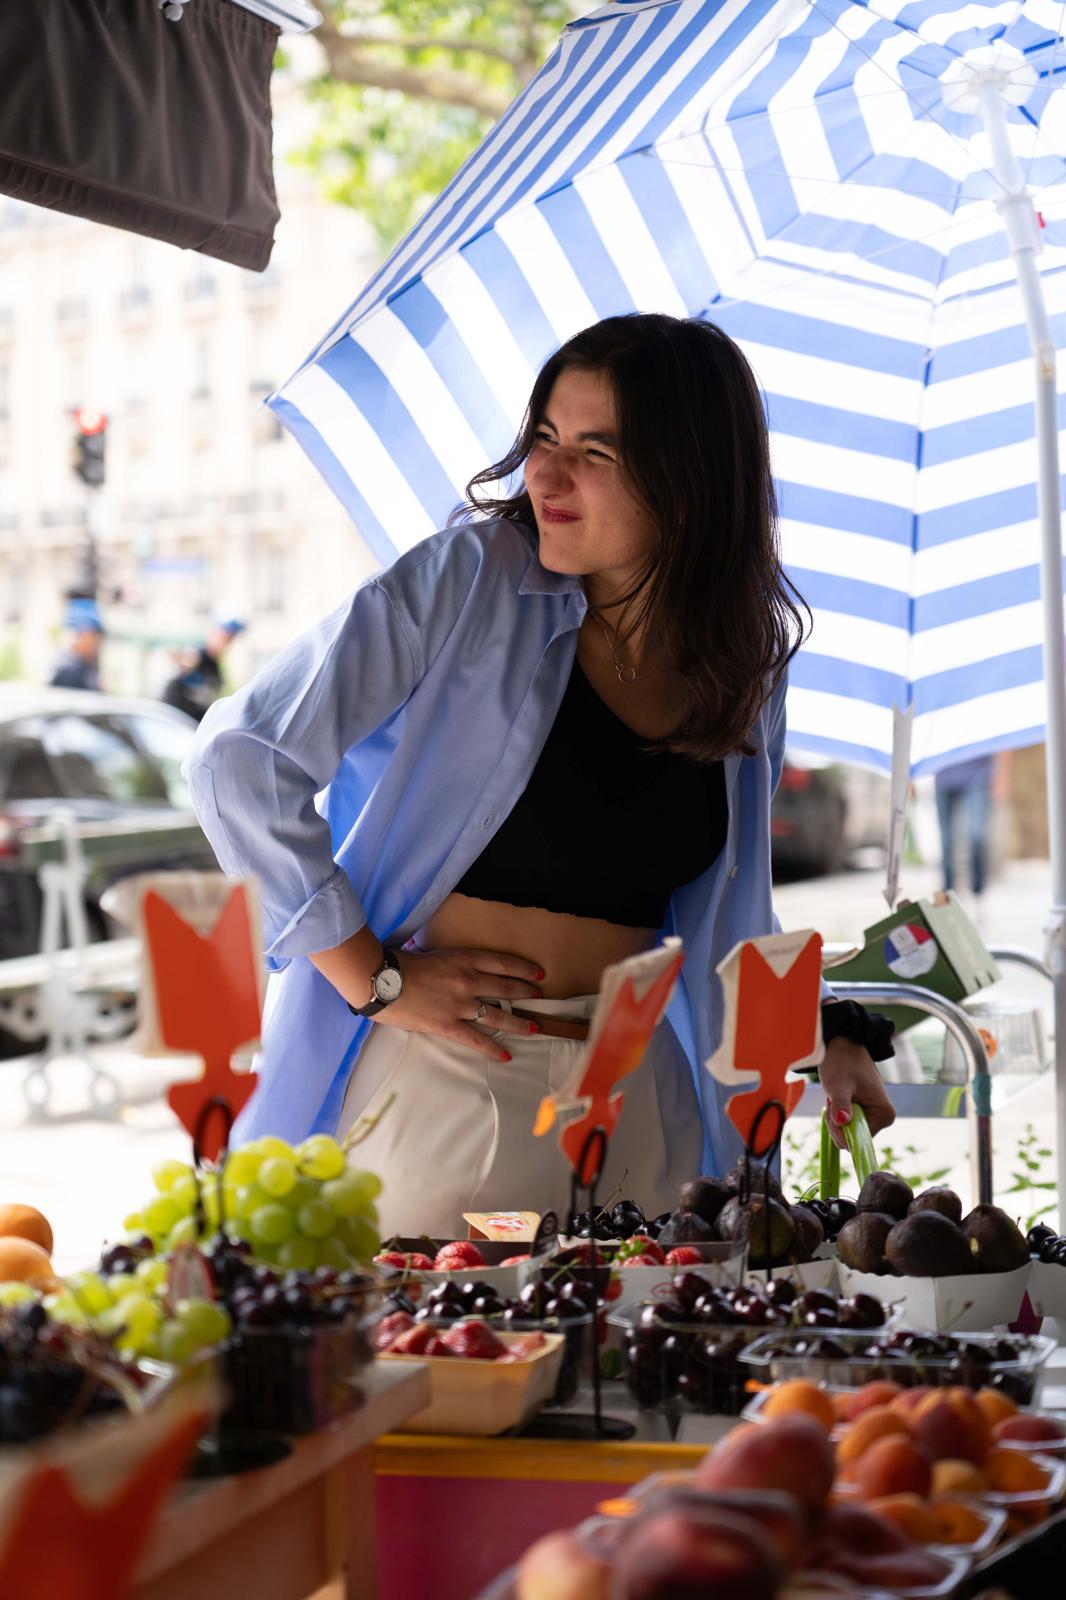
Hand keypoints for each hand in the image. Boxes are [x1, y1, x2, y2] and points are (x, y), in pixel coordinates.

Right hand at [372, 947, 545, 1061]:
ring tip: (533, 1027)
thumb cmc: (402, 964)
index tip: (537, 973)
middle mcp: (468, 980)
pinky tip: (506, 1055)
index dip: (523, 968)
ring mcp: (460, 1004)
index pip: (503, 963)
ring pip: (498, 1014)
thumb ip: (452, 962)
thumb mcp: (434, 954)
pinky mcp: (448, 1025)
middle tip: (539, 997)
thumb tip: (460, 968)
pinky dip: (492, 1048)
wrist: (382, 981)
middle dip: (526, 992)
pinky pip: (476, 1039)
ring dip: (518, 1022)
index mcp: (464, 959)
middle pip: (505, 987)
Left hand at [818, 1036, 895, 1149]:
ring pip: (847, 1128)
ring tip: (837, 1093)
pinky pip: (847, 1120)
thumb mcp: (839, 1085)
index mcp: (884, 1114)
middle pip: (852, 1136)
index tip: (836, 1105)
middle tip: (835, 1096)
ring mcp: (875, 1114)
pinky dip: (838, 1110)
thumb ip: (841, 1105)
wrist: (842, 1045)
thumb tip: (843, 1122)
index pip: (858, 1140)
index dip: (840, 1129)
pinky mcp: (866, 1110)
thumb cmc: (842, 1062)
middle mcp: (884, 1117)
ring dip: (836, 1114)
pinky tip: (839, 1094)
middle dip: (837, 1120)